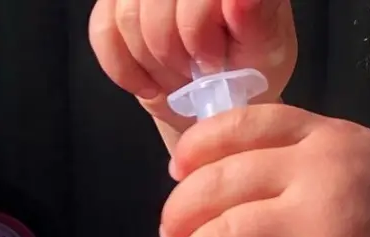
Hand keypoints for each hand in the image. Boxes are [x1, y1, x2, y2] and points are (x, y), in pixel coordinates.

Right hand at [89, 0, 295, 131]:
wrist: (218, 96)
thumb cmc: (249, 69)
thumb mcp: (266, 51)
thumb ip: (257, 21)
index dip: (194, 27)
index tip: (211, 61)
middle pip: (155, 4)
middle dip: (173, 54)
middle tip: (196, 74)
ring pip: (126, 17)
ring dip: (154, 65)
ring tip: (180, 79)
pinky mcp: (115, 2)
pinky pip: (104, 31)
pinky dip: (126, 70)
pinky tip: (151, 85)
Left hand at [159, 104, 369, 236]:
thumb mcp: (367, 167)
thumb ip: (313, 168)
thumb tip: (244, 195)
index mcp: (332, 136)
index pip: (248, 123)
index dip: (200, 146)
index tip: (176, 171)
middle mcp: (326, 168)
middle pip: (225, 179)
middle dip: (183, 211)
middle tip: (169, 236)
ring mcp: (329, 220)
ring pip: (232, 234)